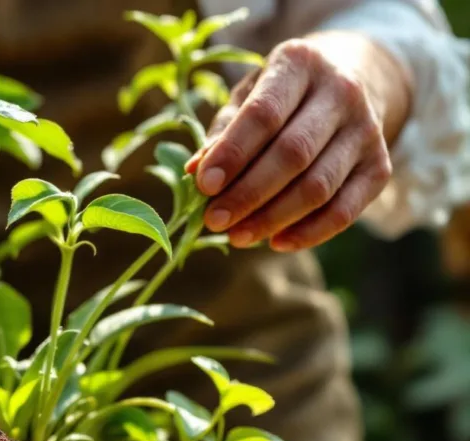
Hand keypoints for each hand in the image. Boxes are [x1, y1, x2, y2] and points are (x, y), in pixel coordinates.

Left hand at [187, 33, 409, 250]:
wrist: (352, 77)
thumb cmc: (281, 94)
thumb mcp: (247, 96)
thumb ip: (222, 133)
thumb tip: (194, 172)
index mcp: (300, 63)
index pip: (264, 112)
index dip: (233, 153)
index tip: (204, 185)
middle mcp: (341, 91)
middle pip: (293, 153)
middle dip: (248, 193)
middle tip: (214, 220)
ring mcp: (367, 129)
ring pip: (319, 186)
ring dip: (273, 218)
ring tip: (237, 237)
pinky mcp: (380, 164)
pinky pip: (347, 209)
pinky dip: (310, 232)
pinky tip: (277, 243)